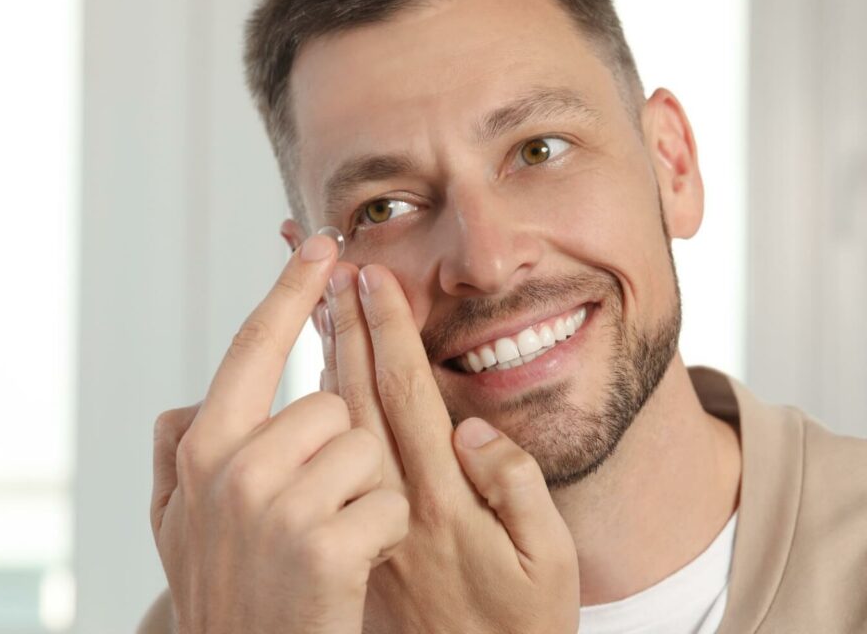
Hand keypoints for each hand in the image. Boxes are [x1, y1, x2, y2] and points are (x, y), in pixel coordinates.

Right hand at [149, 236, 409, 633]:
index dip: (292, 290)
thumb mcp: (175, 524)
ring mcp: (276, 505)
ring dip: (361, 496)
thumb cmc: (223, 594)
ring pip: (366, 449)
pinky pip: (389, 501)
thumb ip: (175, 454)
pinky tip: (348, 569)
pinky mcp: (324, 545)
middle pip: (330, 404)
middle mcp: (231, 465)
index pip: (254, 345)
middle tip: (310, 514)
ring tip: (326, 542)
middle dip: (337, 455)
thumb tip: (189, 401)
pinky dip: (381, 534)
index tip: (325, 245)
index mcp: (201, 446)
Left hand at [319, 262, 579, 633]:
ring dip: (330, 362)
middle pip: (360, 399)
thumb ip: (516, 489)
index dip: (389, 330)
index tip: (371, 279)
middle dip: (346, 328)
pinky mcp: (362, 537)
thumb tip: (474, 430)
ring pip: (340, 428)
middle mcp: (397, 504)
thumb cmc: (523, 626)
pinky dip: (325, 414)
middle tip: (333, 270)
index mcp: (444, 500)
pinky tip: (322, 383)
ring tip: (320, 308)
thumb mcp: (550, 562)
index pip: (406, 394)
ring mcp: (372, 521)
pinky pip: (336, 462)